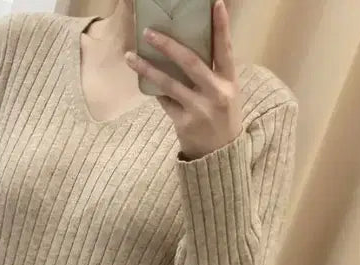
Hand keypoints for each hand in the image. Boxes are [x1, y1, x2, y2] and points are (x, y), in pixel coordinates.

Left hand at [125, 0, 241, 159]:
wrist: (219, 155)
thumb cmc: (221, 117)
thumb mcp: (226, 93)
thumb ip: (212, 73)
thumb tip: (185, 48)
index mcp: (229, 81)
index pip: (226, 49)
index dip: (221, 26)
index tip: (215, 4)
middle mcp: (216, 93)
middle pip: (190, 62)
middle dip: (168, 45)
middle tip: (149, 32)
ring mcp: (199, 108)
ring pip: (169, 83)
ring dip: (147, 68)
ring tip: (130, 56)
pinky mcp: (184, 122)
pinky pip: (164, 101)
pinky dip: (154, 90)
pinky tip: (142, 80)